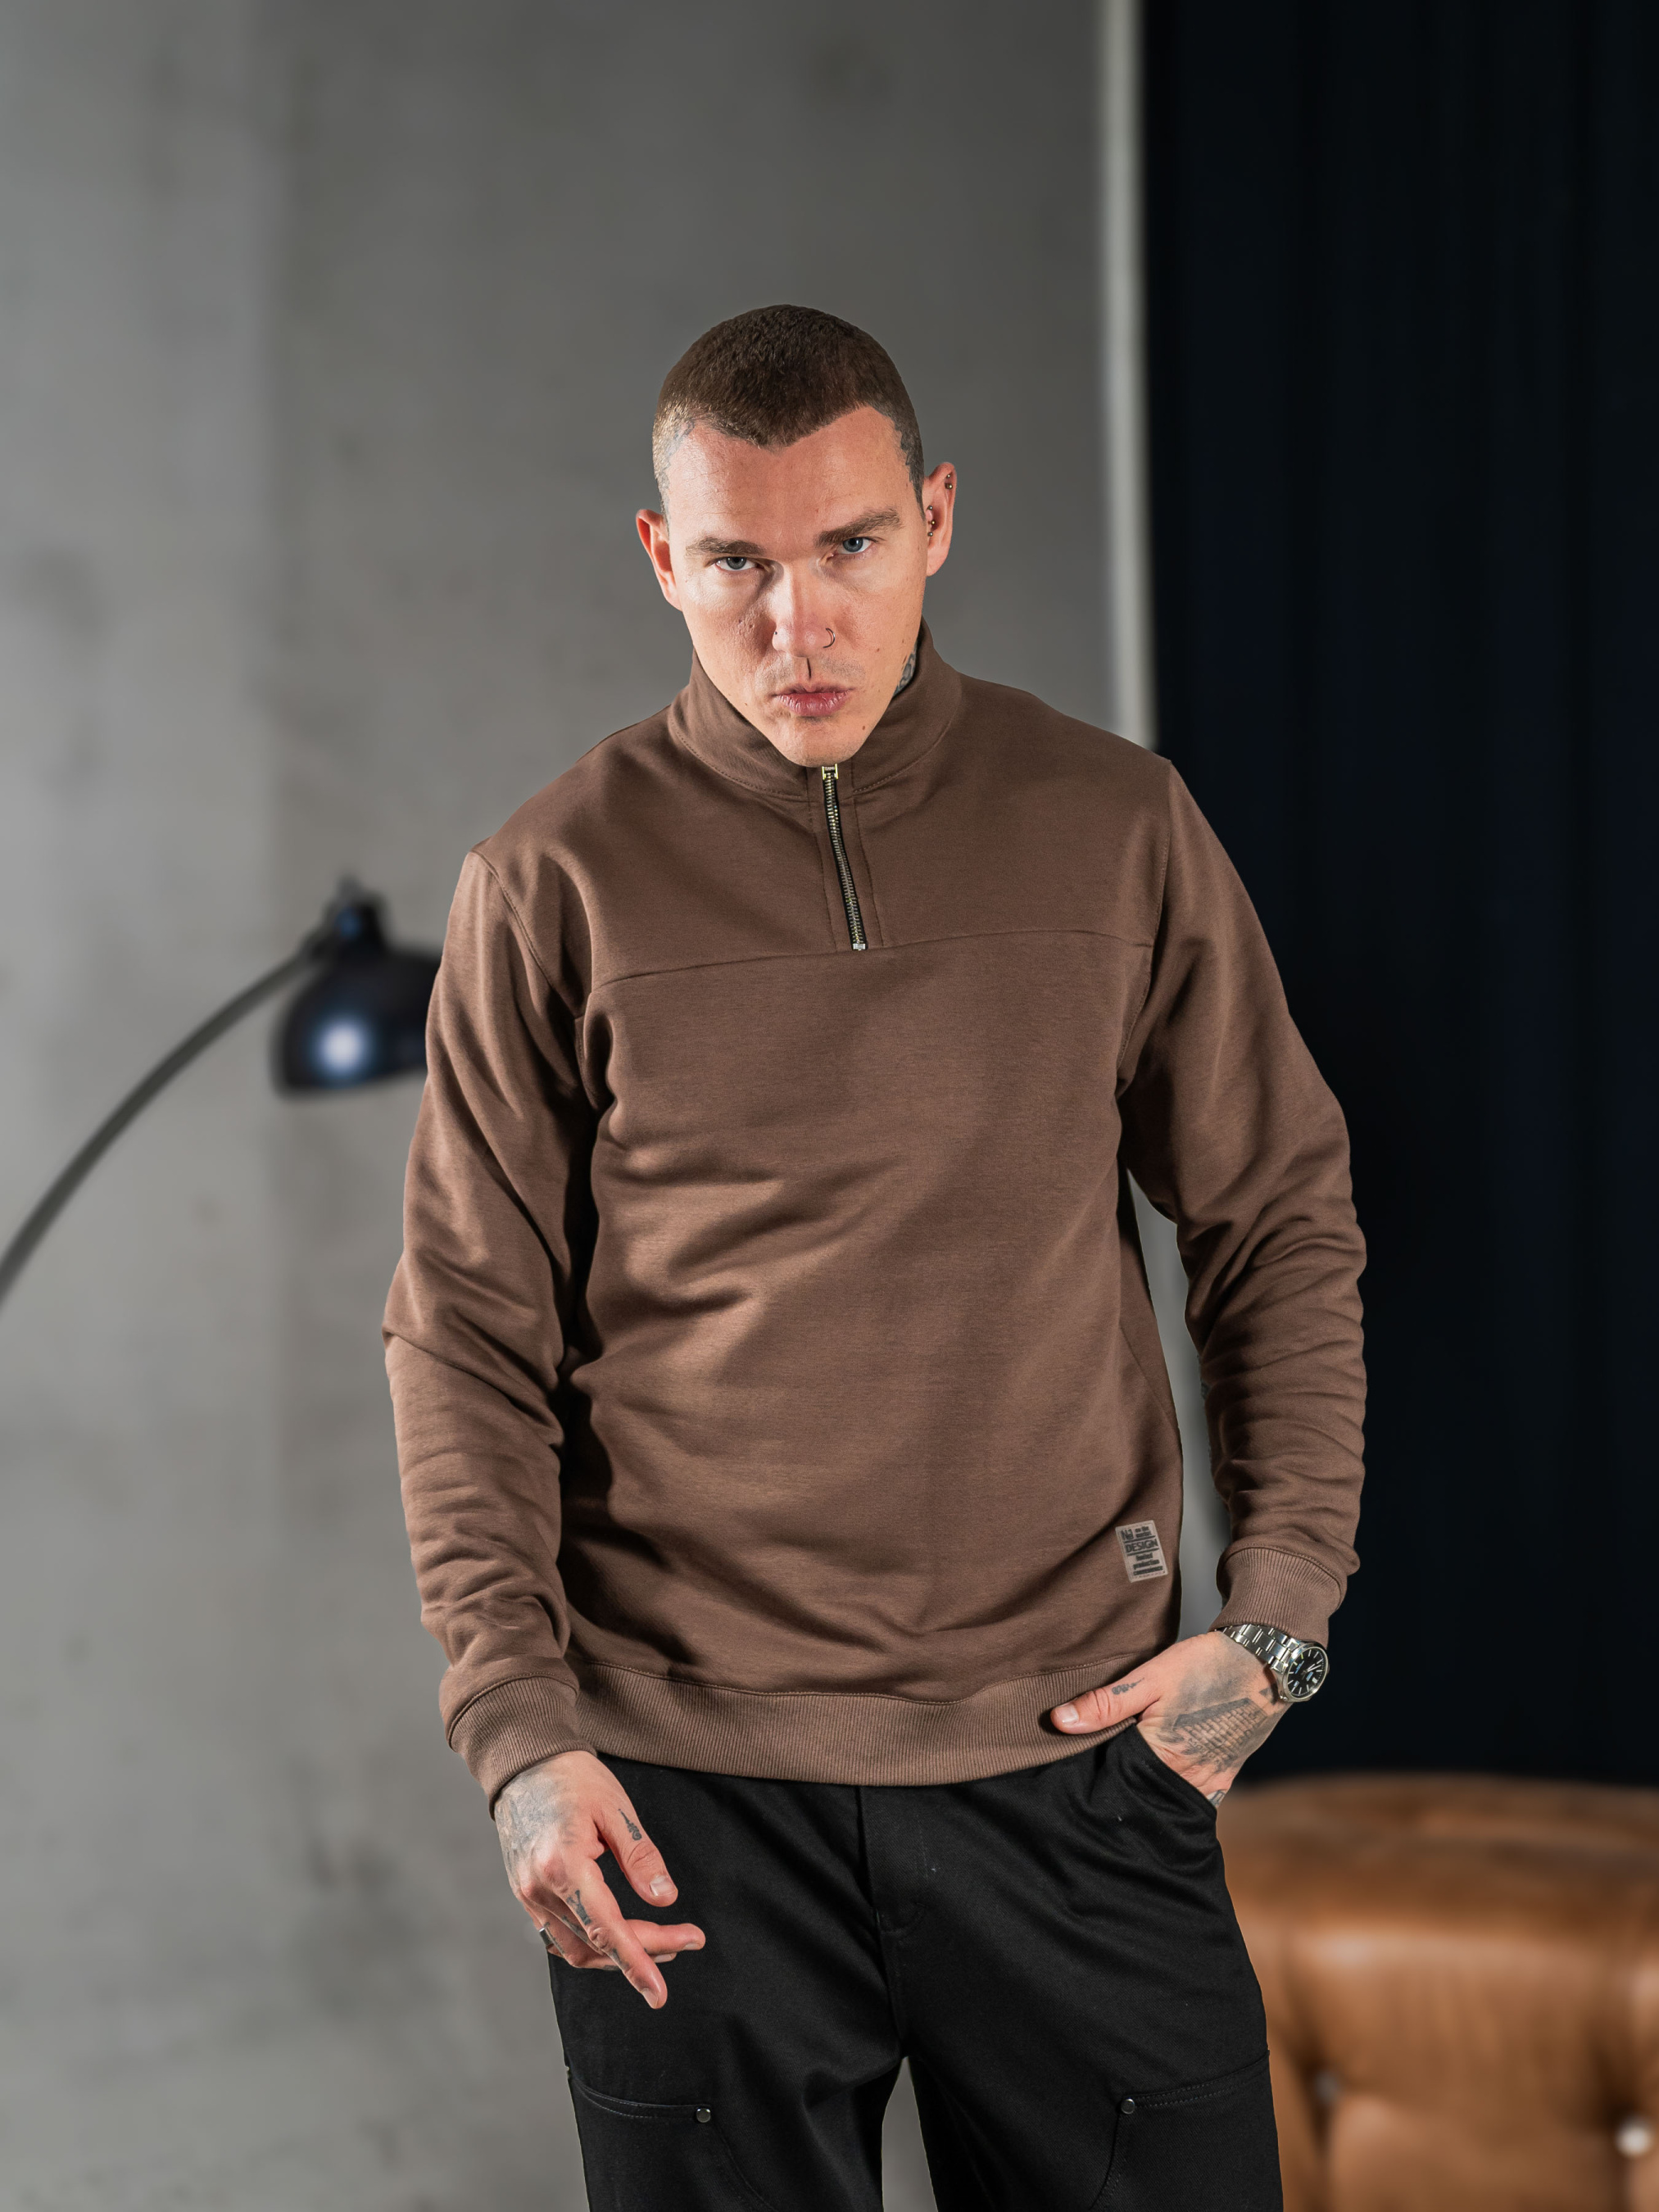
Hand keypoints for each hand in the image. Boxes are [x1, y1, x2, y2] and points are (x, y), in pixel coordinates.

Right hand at [495, 1749, 704, 2008]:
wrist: (523, 1761)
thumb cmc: (572, 1777)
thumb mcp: (616, 1809)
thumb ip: (641, 1858)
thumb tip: (665, 1900)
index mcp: (563, 1865)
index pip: (606, 1930)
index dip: (637, 1964)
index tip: (660, 1994)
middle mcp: (540, 1889)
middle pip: (597, 1943)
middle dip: (644, 1951)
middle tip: (689, 1939)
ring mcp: (529, 1895)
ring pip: (577, 1949)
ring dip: (619, 1953)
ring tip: (664, 1943)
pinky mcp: (527, 1894)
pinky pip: (560, 1936)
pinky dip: (593, 1943)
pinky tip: (622, 1935)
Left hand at [1048, 1631, 1282, 1804]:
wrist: (1264, 1662)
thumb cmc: (1205, 1666)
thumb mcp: (1149, 1677)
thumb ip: (1104, 1704)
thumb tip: (1058, 1722)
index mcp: (1162, 1758)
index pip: (1115, 1781)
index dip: (1096, 1773)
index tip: (1081, 1764)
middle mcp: (1188, 1779)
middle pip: (1142, 1794)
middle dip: (1122, 1785)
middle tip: (1102, 1769)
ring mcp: (1210, 1781)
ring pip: (1167, 1798)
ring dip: (1148, 1789)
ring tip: (1132, 1769)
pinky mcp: (1225, 1776)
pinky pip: (1194, 1797)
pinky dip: (1175, 1791)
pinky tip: (1162, 1775)